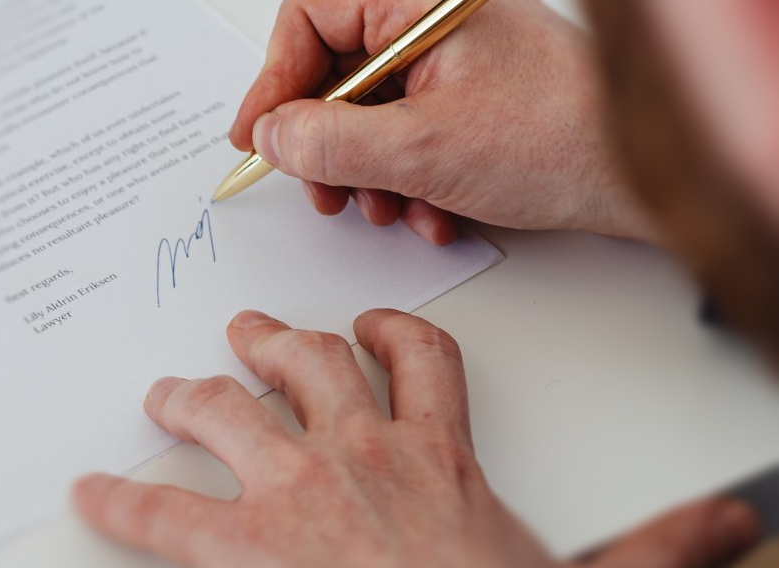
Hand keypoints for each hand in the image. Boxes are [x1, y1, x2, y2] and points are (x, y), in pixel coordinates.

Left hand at [73, 310, 758, 567]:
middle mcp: (360, 458)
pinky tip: (84, 497)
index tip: (365, 325)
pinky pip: (159, 514)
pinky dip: (116, 504)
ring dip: (187, 399)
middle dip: (269, 343)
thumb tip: (736, 530)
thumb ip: (663, 551)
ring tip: (164, 394)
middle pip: (304, 366)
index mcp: (439, 460)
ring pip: (224, 414)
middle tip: (245, 334)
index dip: (388, 331)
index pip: (417, 359)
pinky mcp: (236, 553)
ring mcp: (291, 496)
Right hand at [230, 0, 655, 244]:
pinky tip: (429, 212)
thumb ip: (329, 142)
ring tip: (389, 209)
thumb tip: (272, 135)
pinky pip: (405, 129)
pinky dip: (405, 177)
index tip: (258, 133)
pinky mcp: (467, 95)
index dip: (274, 78)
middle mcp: (433, 19)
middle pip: (335, 69)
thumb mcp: (422, 150)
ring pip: (367, 109)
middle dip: (326, 143)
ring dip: (367, 172)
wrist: (643, 177)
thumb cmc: (562, 140)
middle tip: (322, 188)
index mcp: (422, 0)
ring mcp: (452, 57)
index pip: (311, 14)